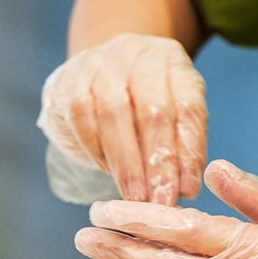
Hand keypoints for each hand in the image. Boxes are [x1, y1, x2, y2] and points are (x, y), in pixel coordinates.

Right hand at [37, 33, 206, 204]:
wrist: (103, 71)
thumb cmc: (147, 102)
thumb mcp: (175, 115)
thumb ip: (183, 146)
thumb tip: (185, 189)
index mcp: (174, 64)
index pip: (187, 109)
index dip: (188, 152)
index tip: (189, 190)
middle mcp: (138, 56)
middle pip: (152, 113)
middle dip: (156, 165)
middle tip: (160, 202)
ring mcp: (101, 63)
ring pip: (114, 115)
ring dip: (125, 165)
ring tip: (135, 199)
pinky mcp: (68, 80)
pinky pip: (82, 119)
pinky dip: (97, 151)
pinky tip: (108, 172)